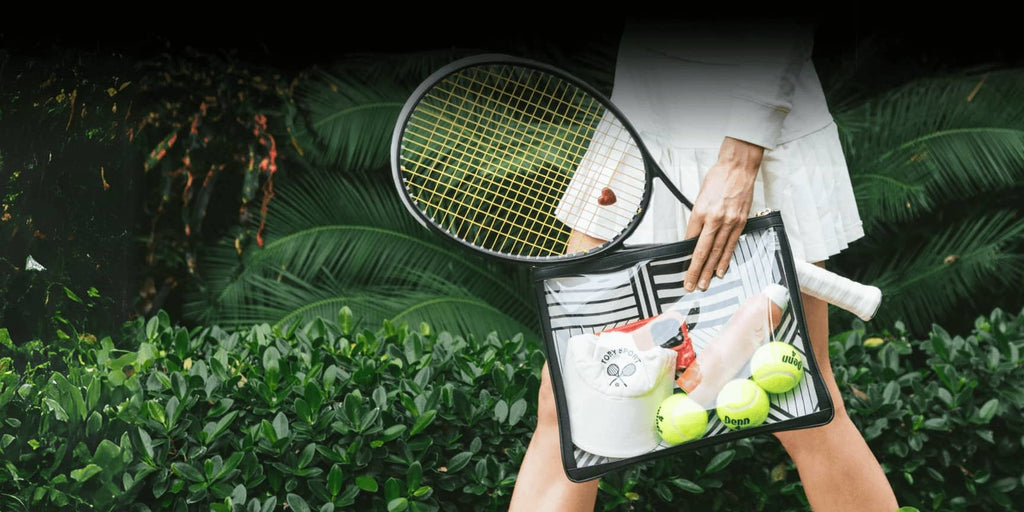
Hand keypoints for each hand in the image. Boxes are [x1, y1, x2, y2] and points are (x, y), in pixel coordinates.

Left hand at [684, 137, 763, 291]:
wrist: (738, 167)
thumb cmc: (718, 178)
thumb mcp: (700, 196)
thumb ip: (698, 217)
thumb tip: (693, 236)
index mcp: (700, 212)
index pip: (690, 240)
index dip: (685, 257)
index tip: (681, 268)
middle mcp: (714, 219)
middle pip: (703, 250)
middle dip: (695, 270)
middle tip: (690, 285)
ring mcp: (729, 222)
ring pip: (718, 251)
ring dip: (709, 270)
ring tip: (704, 283)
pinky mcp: (740, 222)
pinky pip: (732, 245)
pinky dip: (726, 259)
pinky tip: (720, 271)